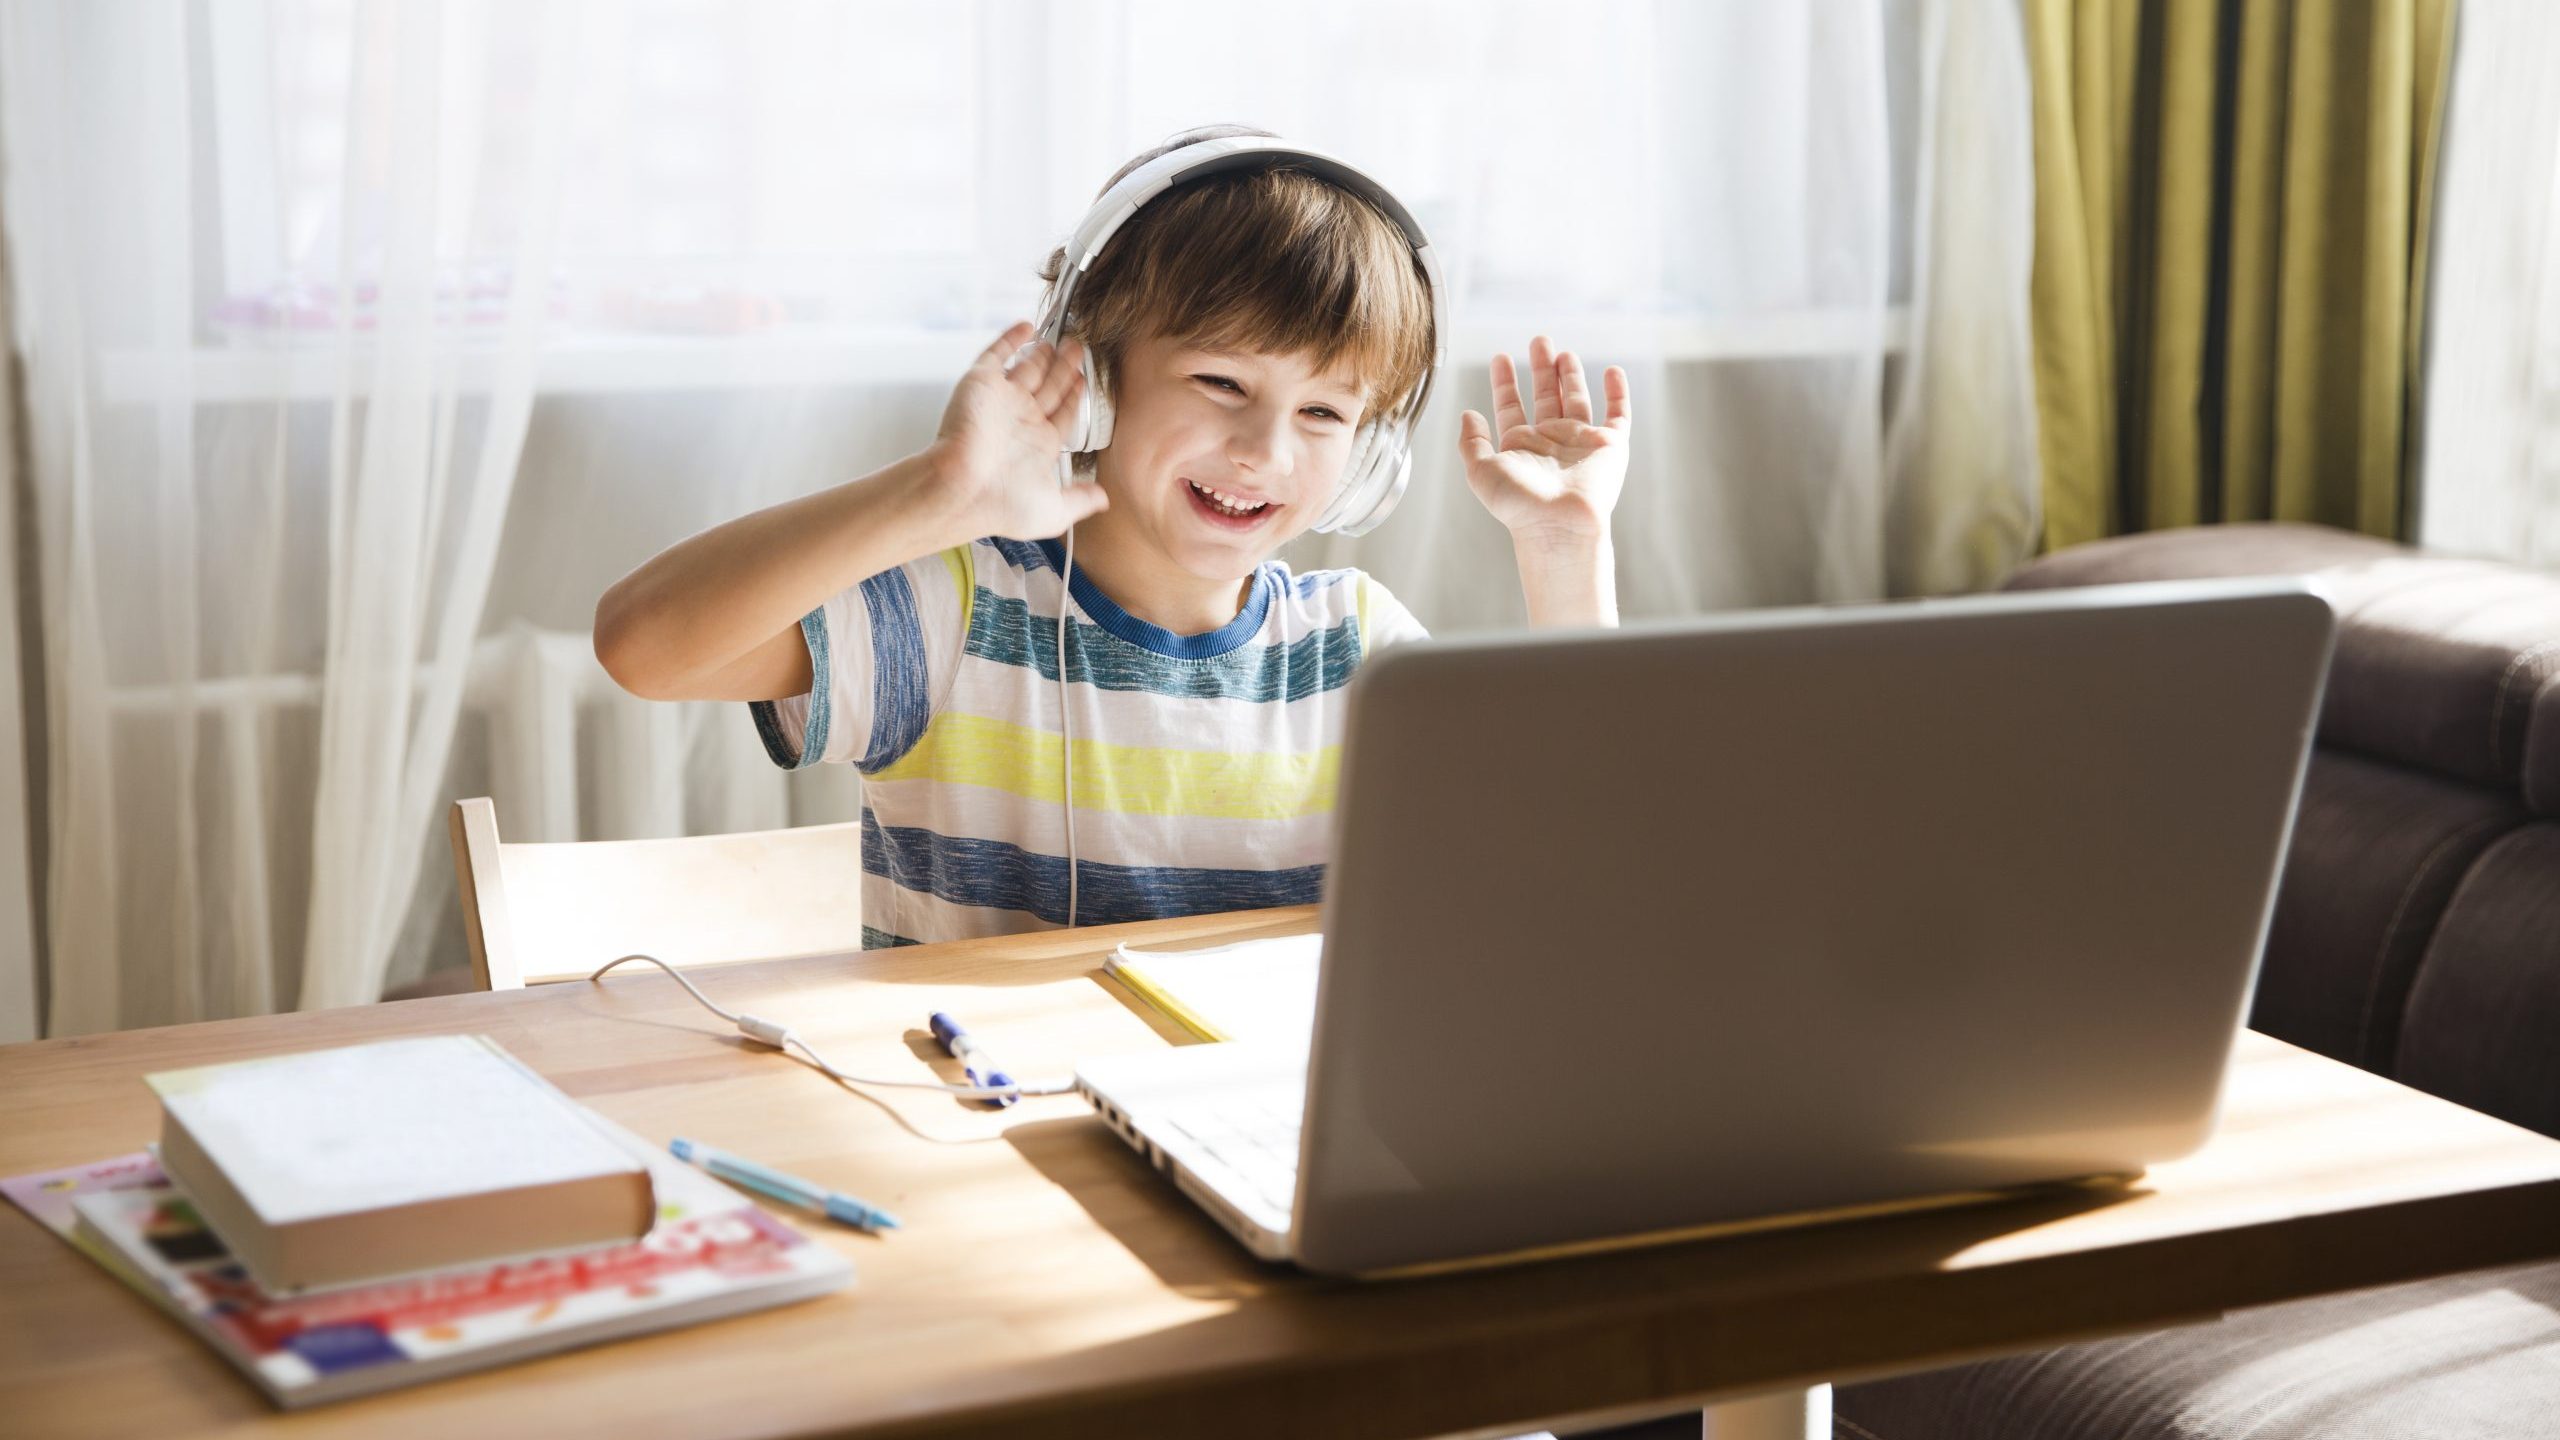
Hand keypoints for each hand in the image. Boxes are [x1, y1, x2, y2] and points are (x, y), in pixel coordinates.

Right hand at [926, 321, 1110, 540]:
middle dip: (1065, 368)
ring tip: (1062, 338)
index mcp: (1038, 445)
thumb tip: (1105, 500)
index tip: (1084, 380)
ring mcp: (1002, 400)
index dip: (1074, 396)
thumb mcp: (1054, 510)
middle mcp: (1021, 420)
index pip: (1063, 412)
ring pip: (1028, 369)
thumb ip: (1081, 500)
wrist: (962, 489)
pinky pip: (996, 354)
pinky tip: (1026, 326)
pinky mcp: (981, 383)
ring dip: (1044, 353)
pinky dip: (1010, 339)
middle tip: (1078, 349)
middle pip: (1050, 386)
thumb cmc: (1001, 504)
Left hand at [1457, 336, 1630, 547]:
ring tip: (1564, 352)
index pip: (1512, 406)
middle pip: (1546, 396)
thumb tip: (1468, 414)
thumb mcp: (1481, 471)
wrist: (1558, 524)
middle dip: (1542, 368)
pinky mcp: (1610, 446)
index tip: (1501, 358)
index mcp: (1522, 446)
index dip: (1505, 383)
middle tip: (1539, 341)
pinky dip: (1618, 392)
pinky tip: (1613, 371)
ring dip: (1571, 375)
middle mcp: (1552, 441)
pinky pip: (1618, 414)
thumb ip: (1471, 442)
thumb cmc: (1519, 505)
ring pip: (1577, 399)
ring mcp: (1582, 442)